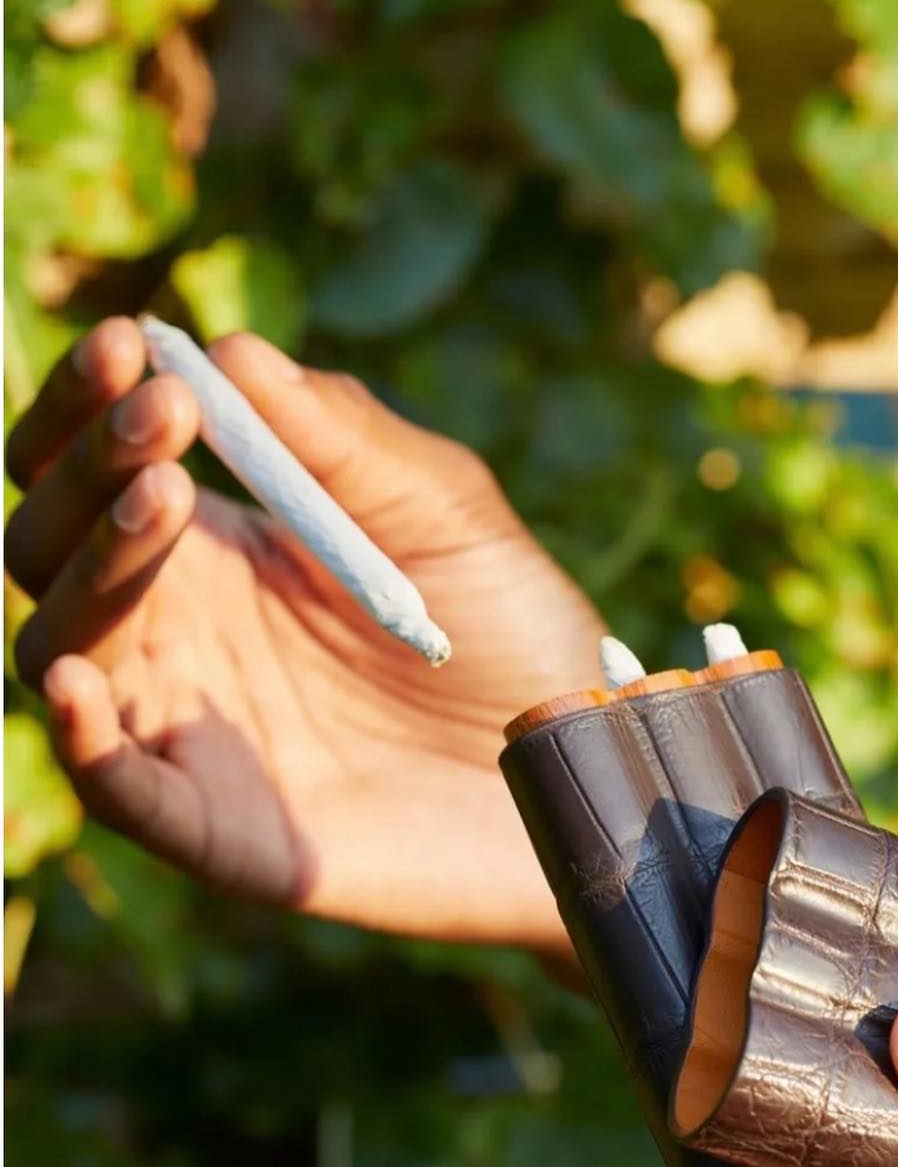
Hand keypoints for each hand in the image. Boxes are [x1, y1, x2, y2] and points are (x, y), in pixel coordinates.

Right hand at [6, 318, 603, 951]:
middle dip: (85, 465)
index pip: (101, 466)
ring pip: (63, 646)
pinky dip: (78, 739)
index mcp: (226, 551)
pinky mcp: (215, 826)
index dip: (91, 402)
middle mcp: (182, 633)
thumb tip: (231, 350)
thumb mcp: (447, 517)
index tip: (130, 339)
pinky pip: (113, 787)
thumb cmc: (516, 640)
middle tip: (161, 414)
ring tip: (163, 499)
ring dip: (89, 567)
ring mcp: (188, 728)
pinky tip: (76, 678)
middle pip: (52, 542)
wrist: (575, 770)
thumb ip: (347, 442)